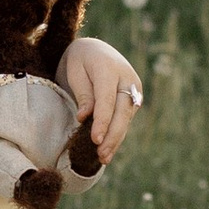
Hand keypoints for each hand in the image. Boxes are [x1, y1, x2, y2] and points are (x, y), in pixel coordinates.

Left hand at [59, 32, 143, 163]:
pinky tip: (109, 150)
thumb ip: (82, 93)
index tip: (95, 139)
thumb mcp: (75, 72)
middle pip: (121, 110)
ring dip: (116, 139)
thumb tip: (85, 118)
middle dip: (112, 134)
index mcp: (109, 68)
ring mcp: (133, 89)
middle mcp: (126, 79)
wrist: (96, 50)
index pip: (107, 99)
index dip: (102, 121)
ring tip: (103, 157)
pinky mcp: (134, 99)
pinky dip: (117, 135)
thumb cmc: (81, 61)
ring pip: (126, 117)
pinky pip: (125, 119)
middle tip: (101, 154)